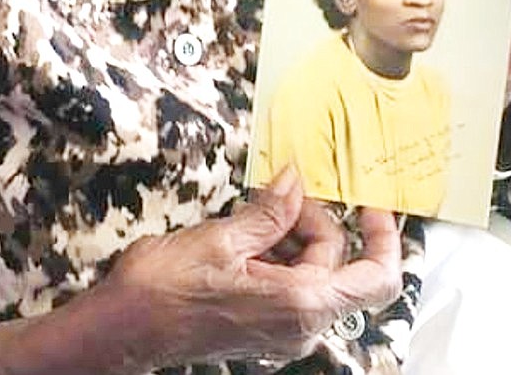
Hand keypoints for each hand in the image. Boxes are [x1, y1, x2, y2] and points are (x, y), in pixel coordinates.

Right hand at [103, 165, 400, 368]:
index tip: (371, 202)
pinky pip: (289, 286)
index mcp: (300, 304)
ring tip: (258, 211)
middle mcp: (299, 325)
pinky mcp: (262, 326)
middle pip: (338, 267)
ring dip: (294, 236)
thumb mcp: (224, 237)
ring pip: (312, 274)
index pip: (376, 278)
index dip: (385, 237)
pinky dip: (279, 254)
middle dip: (318, 222)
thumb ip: (271, 211)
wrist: (125, 326)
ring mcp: (281, 330)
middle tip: (284, 192)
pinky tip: (249, 233)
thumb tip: (296, 180)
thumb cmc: (168, 288)